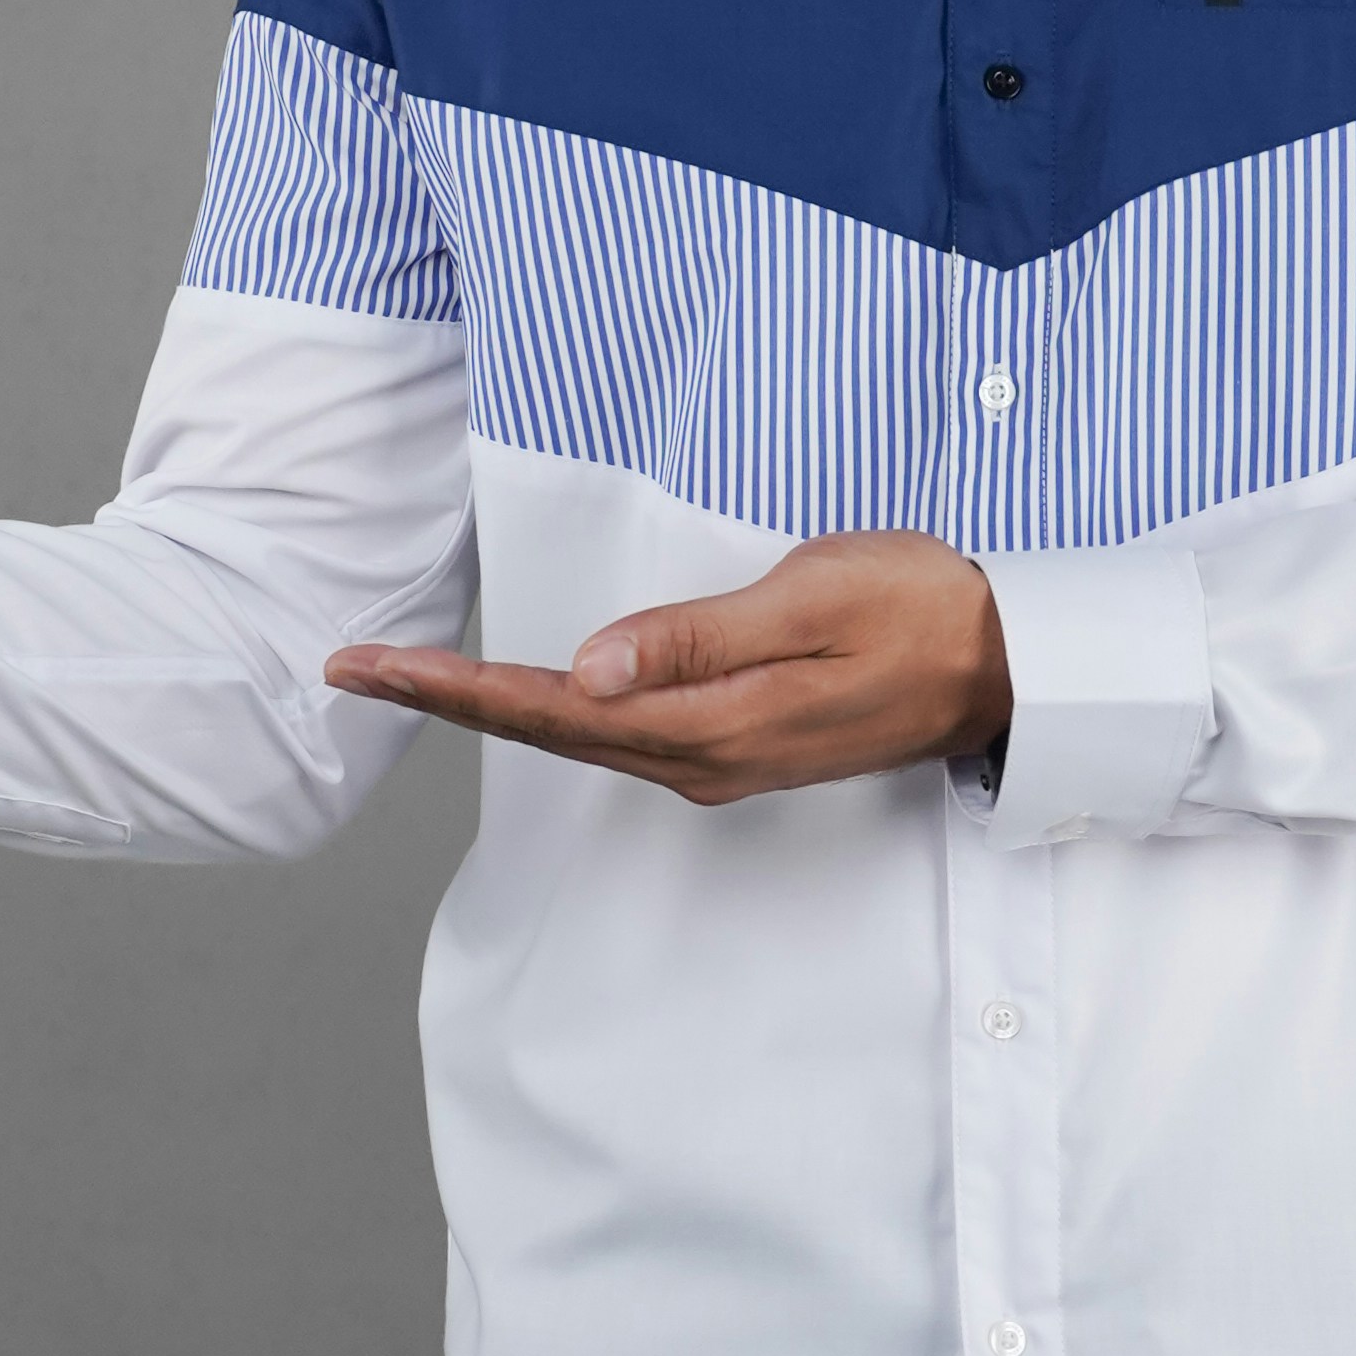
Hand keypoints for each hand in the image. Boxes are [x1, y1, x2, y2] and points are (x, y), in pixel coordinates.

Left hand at [323, 529, 1008, 804]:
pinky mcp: (736, 738)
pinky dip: (548, 707)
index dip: (453, 688)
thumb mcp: (809, 599)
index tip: (369, 666)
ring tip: (404, 676)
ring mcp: (720, 755)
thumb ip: (696, 637)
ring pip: (578, 731)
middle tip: (348, 667)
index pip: (553, 708)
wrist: (1008, 663)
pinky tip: (515, 693)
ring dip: (487, 704)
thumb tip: (589, 670)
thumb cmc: (917, 608)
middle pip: (547, 727)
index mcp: (712, 725)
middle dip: (443, 697)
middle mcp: (703, 757)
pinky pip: (619, 729)